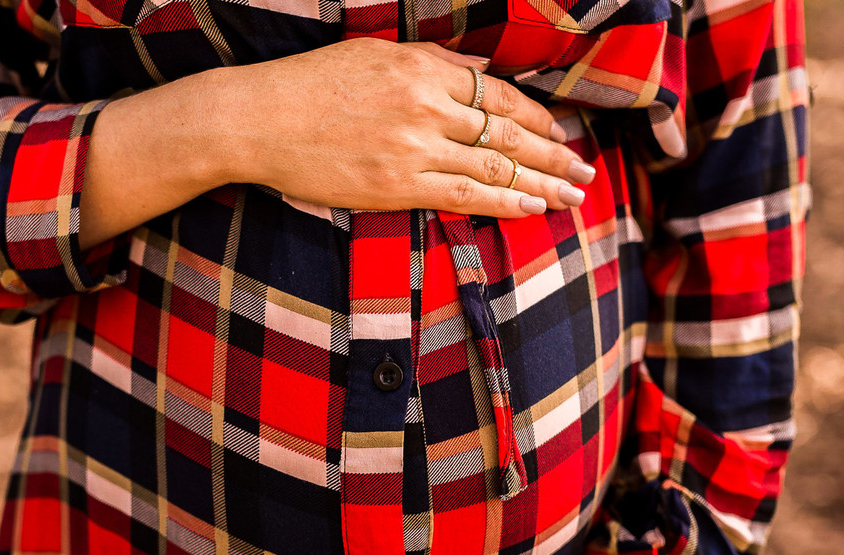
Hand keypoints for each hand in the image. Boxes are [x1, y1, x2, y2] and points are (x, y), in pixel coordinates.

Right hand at [222, 37, 596, 218]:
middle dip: (553, 154)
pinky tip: (531, 210)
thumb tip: (480, 73)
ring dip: (540, 183)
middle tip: (584, 172)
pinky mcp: (396, 186)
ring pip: (494, 165)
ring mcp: (414, 148)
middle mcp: (427, 106)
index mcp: (423, 69)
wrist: (258, 119)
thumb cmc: (309, 85)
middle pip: (507, 131)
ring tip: (571, 196)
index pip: (497, 93)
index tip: (559, 133)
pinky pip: (463, 194)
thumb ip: (431, 64)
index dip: (536, 117)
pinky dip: (503, 202)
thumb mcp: (373, 54)